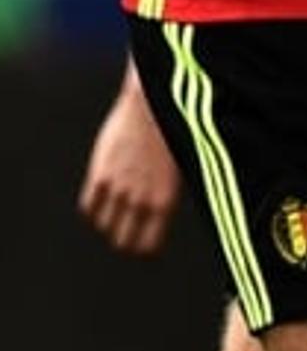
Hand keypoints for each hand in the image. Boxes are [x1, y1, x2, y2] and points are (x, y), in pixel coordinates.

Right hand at [78, 74, 180, 254]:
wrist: (150, 105)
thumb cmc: (167, 134)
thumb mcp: (173, 172)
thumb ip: (160, 198)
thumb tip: (149, 219)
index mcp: (164, 201)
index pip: (148, 244)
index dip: (141, 245)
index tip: (139, 240)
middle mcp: (141, 200)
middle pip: (122, 240)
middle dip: (122, 236)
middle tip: (123, 227)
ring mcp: (118, 188)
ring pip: (104, 224)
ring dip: (107, 220)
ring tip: (112, 208)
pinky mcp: (100, 174)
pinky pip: (88, 207)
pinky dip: (91, 207)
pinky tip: (98, 197)